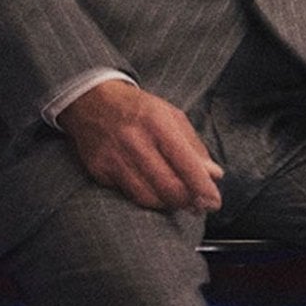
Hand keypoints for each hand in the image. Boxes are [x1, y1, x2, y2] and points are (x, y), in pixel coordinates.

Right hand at [57, 80, 224, 213]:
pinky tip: (155, 191)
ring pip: (149, 198)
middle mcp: (134, 140)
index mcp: (157, 122)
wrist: (91, 101)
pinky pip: (130, 195)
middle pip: (168, 187)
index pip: (185, 163)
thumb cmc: (138, 109)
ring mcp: (114, 157)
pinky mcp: (100, 170)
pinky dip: (147, 199)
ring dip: (168, 204)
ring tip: (178, 199)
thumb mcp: (171, 117)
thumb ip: (194, 147)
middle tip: (198, 205)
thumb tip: (214, 175)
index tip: (214, 201)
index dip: (202, 187)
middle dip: (188, 201)